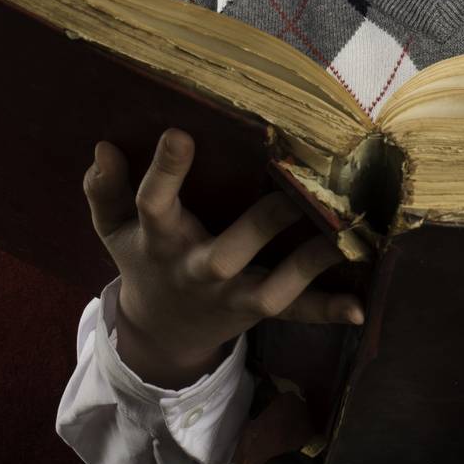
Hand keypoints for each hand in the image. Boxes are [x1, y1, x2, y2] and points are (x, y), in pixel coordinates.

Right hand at [83, 129, 362, 387]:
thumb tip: (103, 148)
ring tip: (341, 235)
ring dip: (306, 265)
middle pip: (225, 254)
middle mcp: (198, 269)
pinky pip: (296, 314)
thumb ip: (103, 191)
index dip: (164, 171)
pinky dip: (328, 311)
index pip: (153, 204)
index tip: (179, 132)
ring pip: (271, 289)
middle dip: (260, 224)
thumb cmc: (144, 258)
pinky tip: (360, 307)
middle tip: (295, 187)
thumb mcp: (113, 229)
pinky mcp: (259, 311)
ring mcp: (232, 295)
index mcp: (159, 241)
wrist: (161, 331)